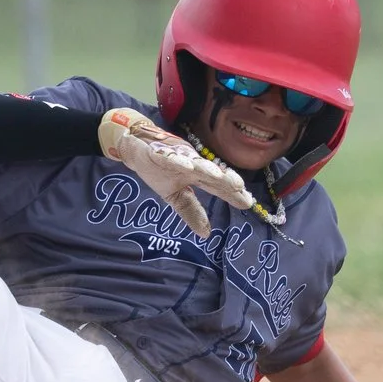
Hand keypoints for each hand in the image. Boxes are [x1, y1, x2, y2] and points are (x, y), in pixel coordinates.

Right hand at [97, 107, 253, 238]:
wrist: (135, 147)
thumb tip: (206, 234)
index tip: (247, 202)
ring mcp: (177, 156)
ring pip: (194, 163)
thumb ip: (191, 212)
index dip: (231, 194)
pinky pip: (169, 156)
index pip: (217, 187)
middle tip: (239, 188)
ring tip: (218, 176)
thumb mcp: (175, 196)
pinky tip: (188, 165)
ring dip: (206, 168)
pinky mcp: (159, 151)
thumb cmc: (159, 169)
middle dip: (224, 180)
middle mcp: (191, 165)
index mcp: (197, 176)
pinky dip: (178, 160)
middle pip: (211, 174)